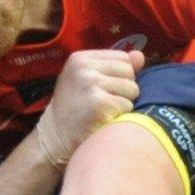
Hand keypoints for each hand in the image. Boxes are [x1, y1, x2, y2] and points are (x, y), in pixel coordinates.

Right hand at [30, 48, 144, 167]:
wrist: (54, 138)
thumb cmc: (74, 108)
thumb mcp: (87, 80)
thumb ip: (114, 66)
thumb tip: (140, 56)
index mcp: (80, 58)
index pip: (123, 57)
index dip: (120, 76)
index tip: (103, 89)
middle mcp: (84, 68)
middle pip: (129, 72)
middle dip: (124, 89)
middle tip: (104, 102)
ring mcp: (91, 85)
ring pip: (132, 89)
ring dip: (124, 104)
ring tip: (104, 111)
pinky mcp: (99, 105)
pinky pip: (128, 106)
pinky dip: (120, 116)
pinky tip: (104, 120)